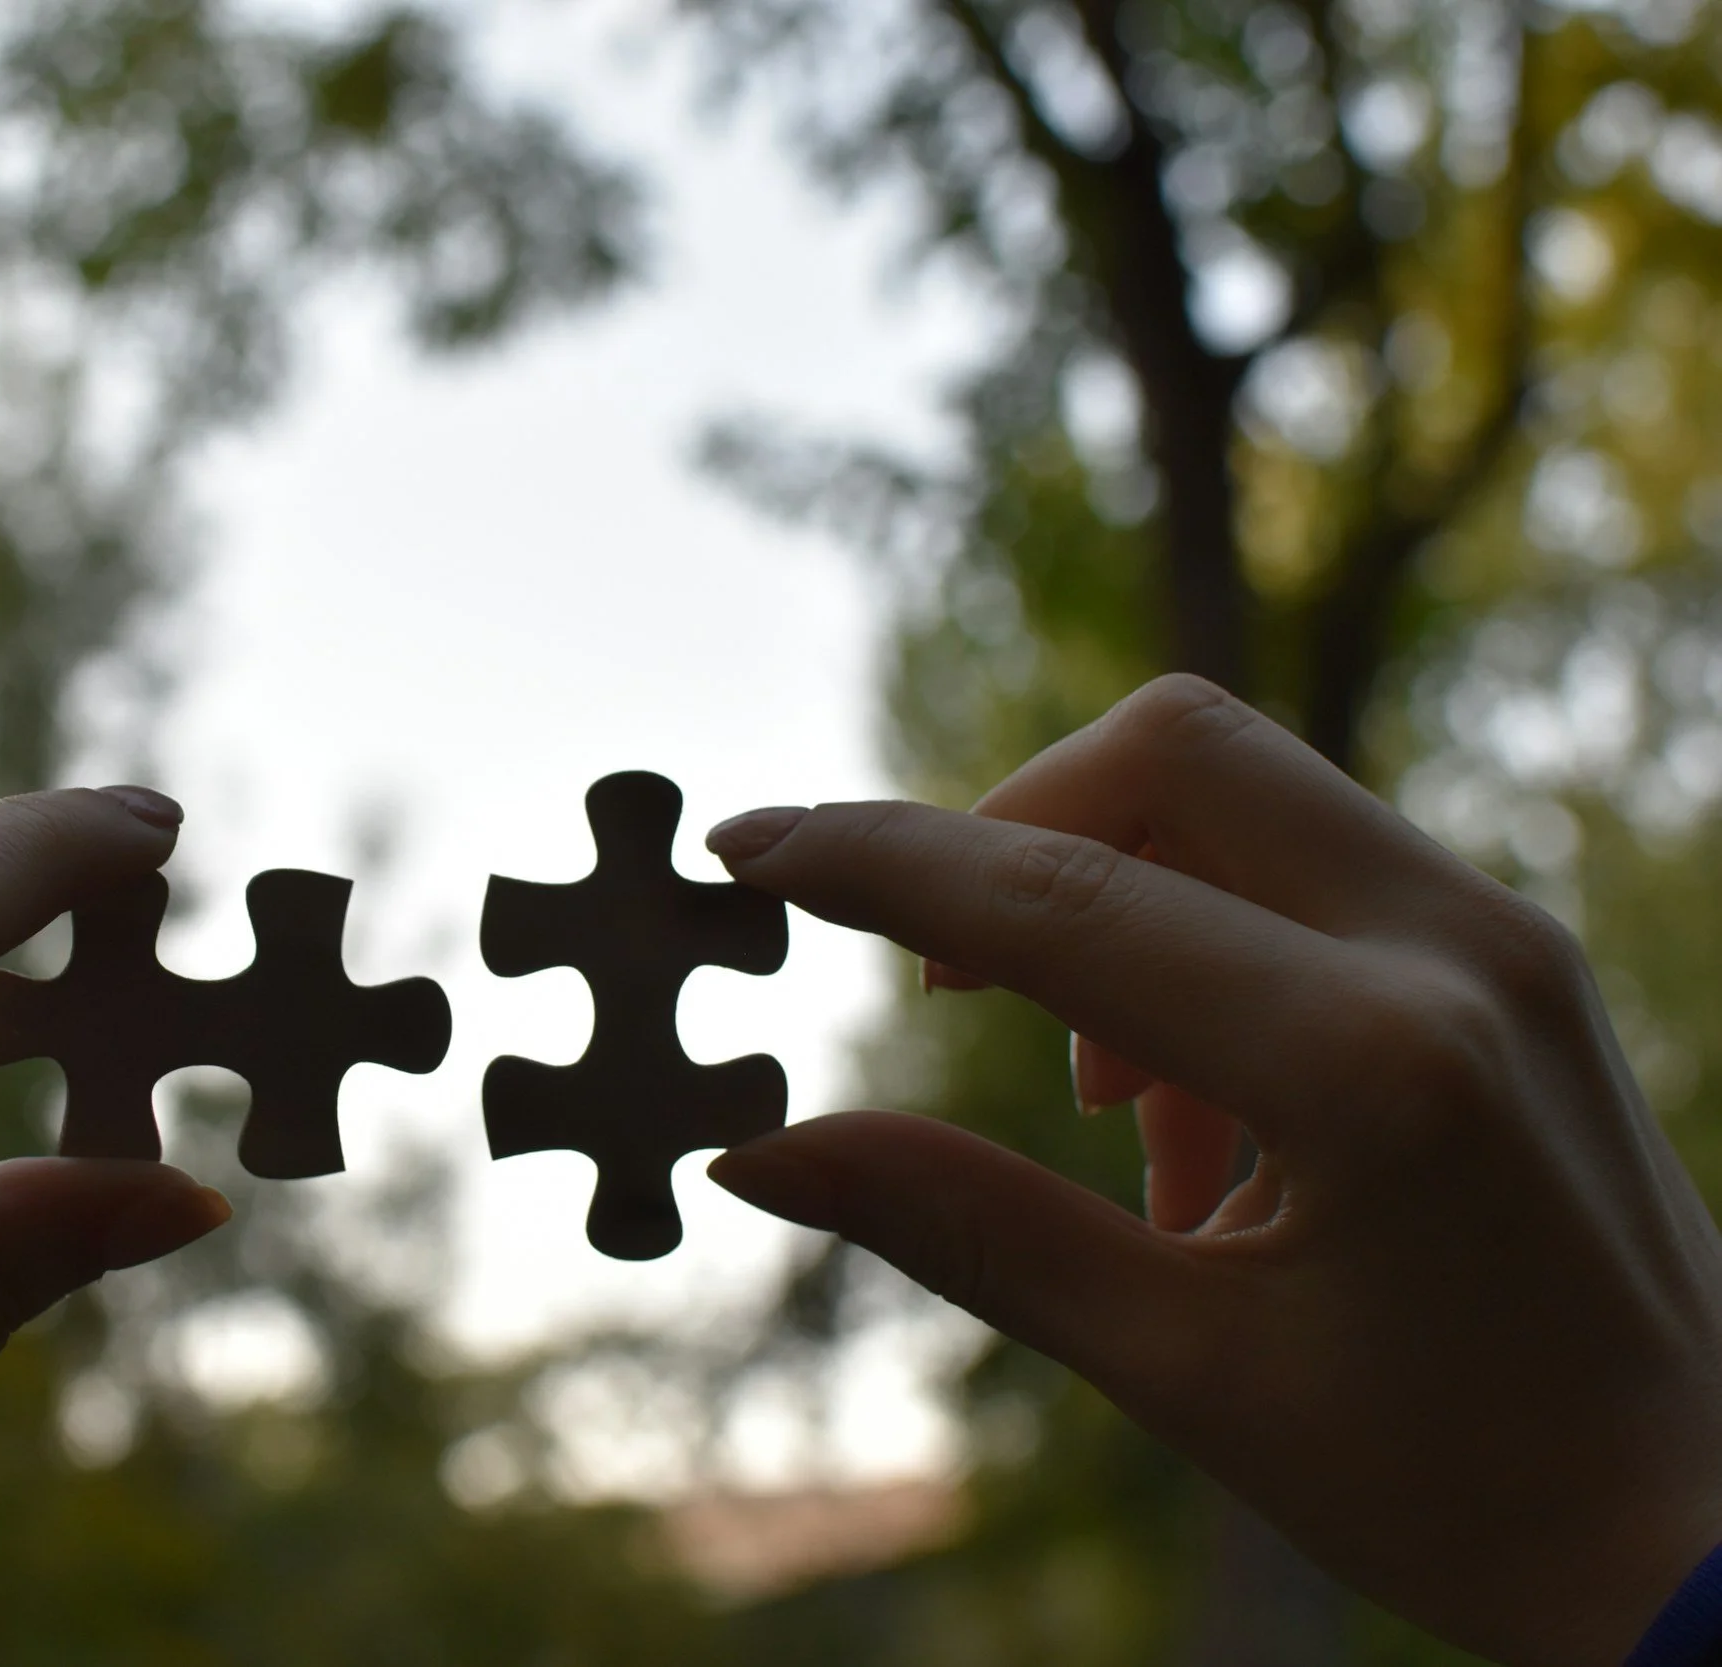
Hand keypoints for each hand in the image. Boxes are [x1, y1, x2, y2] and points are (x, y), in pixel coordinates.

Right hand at [703, 676, 1721, 1664]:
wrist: (1717, 1538)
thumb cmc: (1466, 1487)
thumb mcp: (1191, 1371)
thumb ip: (966, 1228)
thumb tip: (762, 1156)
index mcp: (1369, 1065)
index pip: (1064, 902)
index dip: (877, 862)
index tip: (746, 843)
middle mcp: (1454, 950)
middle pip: (1173, 747)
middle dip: (1012, 828)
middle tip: (944, 983)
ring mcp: (1502, 938)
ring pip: (1246, 790)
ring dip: (1117, 899)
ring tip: (1114, 1121)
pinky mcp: (1513, 959)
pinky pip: (1315, 864)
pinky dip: (1207, 935)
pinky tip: (1202, 1127)